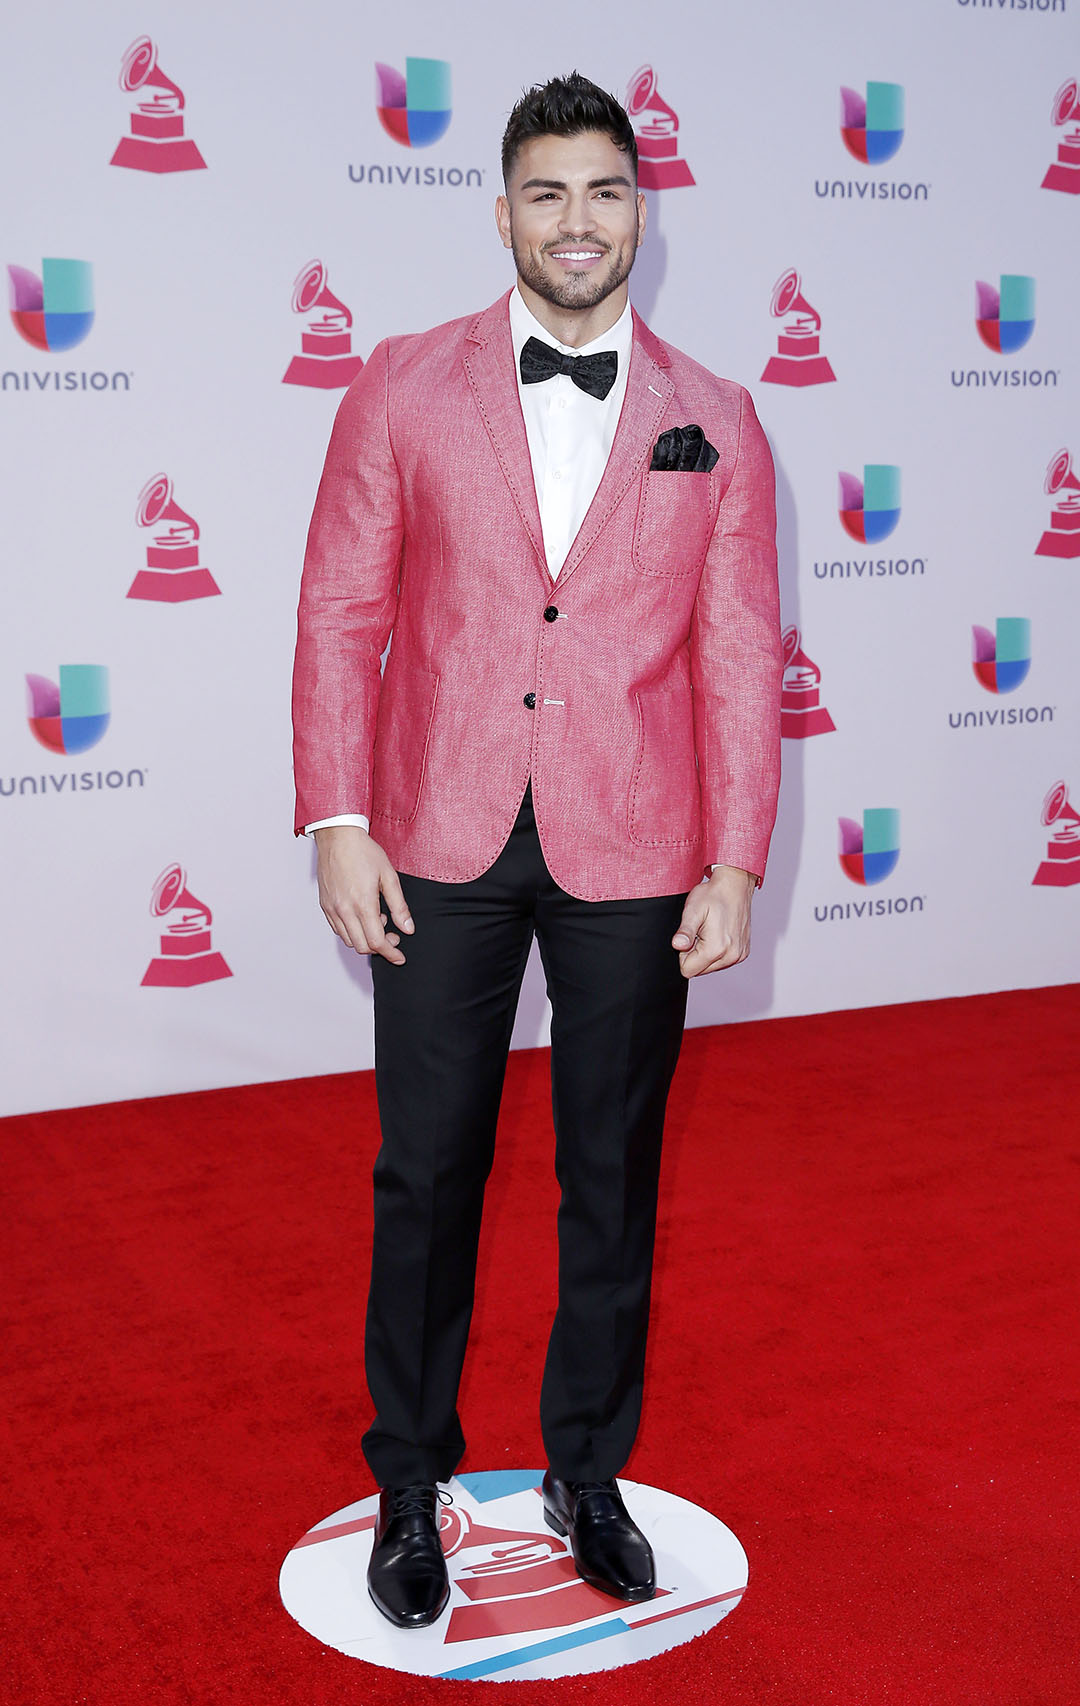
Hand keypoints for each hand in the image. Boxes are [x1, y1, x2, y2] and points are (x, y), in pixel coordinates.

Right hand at [312, 824, 413, 964]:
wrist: (338, 837)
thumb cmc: (363, 852)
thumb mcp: (389, 877)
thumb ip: (399, 907)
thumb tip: (407, 928)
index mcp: (362, 904)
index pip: (376, 942)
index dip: (391, 953)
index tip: (399, 957)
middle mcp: (344, 910)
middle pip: (362, 946)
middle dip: (380, 947)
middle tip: (393, 936)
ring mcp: (332, 909)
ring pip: (349, 940)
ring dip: (365, 939)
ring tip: (377, 920)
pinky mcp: (325, 905)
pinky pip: (338, 929)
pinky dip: (352, 932)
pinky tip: (362, 917)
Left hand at [672, 865, 756, 977]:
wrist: (734, 885)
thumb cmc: (713, 895)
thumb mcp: (693, 910)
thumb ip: (685, 932)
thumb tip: (677, 946)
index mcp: (717, 948)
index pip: (688, 970)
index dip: (683, 953)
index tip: (690, 936)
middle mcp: (731, 956)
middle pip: (699, 970)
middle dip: (694, 953)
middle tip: (700, 931)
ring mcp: (739, 955)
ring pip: (710, 967)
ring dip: (705, 952)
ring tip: (709, 930)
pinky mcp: (743, 952)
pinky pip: (722, 961)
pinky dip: (717, 950)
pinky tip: (718, 933)